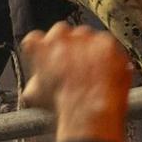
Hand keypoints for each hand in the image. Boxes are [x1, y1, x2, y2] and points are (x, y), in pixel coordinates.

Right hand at [18, 22, 131, 141]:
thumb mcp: (33, 95)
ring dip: (89, 49)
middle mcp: (60, 36)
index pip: (36, 38)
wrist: (87, 109)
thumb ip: (33, 79)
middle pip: (62, 32)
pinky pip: (107, 45)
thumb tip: (36, 82)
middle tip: (74, 65)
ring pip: (87, 37)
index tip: (50, 58)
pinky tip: (105, 72)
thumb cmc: (61, 104)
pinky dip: (108, 56)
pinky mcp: (106, 43)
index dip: (44, 49)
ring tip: (93, 71)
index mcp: (38, 46)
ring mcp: (84, 37)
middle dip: (68, 46)